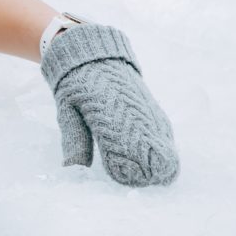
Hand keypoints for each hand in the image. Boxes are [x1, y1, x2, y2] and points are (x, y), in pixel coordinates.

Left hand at [40, 23, 178, 186]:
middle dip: (148, 174)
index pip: (132, 155)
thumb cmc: (77, 86)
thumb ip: (75, 141)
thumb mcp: (68, 111)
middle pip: (157, 156)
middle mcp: (138, 115)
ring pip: (166, 148)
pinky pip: (166, 138)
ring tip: (148, 175)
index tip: (122, 177)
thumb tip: (72, 170)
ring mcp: (151, 114)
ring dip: (159, 165)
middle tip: (135, 179)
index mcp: (114, 116)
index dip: (130, 172)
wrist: (96, 57)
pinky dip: (163, 153)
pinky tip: (158, 164)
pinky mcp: (156, 112)